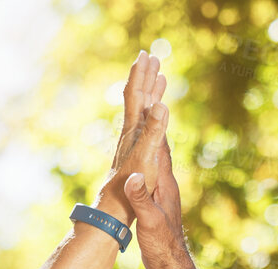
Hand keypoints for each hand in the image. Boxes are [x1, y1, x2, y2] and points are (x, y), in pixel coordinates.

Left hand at [95, 50, 168, 223]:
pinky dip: (152, 112)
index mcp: (133, 129)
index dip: (140, 74)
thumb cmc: (132, 183)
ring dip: (149, 91)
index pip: (136, 94)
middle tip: (151, 57)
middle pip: (138, 97)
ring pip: (142, 109)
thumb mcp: (147, 155)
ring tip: (157, 78)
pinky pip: (146, 123)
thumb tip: (159, 103)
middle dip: (145, 76)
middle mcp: (132, 131)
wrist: (118, 203)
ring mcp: (134, 140)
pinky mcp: (137, 150)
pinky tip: (154, 113)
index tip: (146, 55)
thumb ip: (153, 130)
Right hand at [121, 106, 183, 268]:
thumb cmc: (161, 244)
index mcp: (163, 183)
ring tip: (148, 113)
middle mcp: (165, 182)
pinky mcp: (157, 198)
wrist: (170, 264)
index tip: (149, 97)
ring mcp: (162, 189)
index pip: (158, 145)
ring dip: (152, 132)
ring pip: (156, 154)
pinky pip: (151, 168)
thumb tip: (133, 176)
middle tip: (150, 92)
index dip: (154, 121)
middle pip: (160, 143)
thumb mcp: (149, 221)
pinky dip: (146, 152)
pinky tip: (142, 151)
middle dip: (155, 119)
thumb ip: (141, 199)